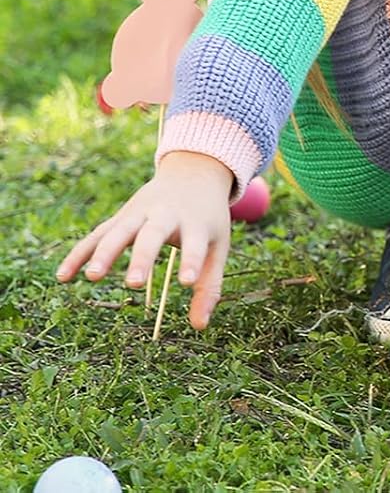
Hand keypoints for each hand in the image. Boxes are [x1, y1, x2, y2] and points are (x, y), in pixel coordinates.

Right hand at [56, 151, 233, 329]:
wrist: (193, 172)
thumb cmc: (206, 218)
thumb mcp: (218, 244)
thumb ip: (209, 285)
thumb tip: (199, 327)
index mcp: (196, 221)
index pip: (194, 242)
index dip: (190, 261)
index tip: (185, 282)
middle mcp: (166, 214)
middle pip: (153, 234)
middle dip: (143, 257)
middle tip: (134, 283)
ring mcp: (141, 213)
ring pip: (120, 230)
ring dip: (105, 252)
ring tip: (92, 277)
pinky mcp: (121, 216)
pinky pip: (97, 234)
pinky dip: (80, 252)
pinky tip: (63, 276)